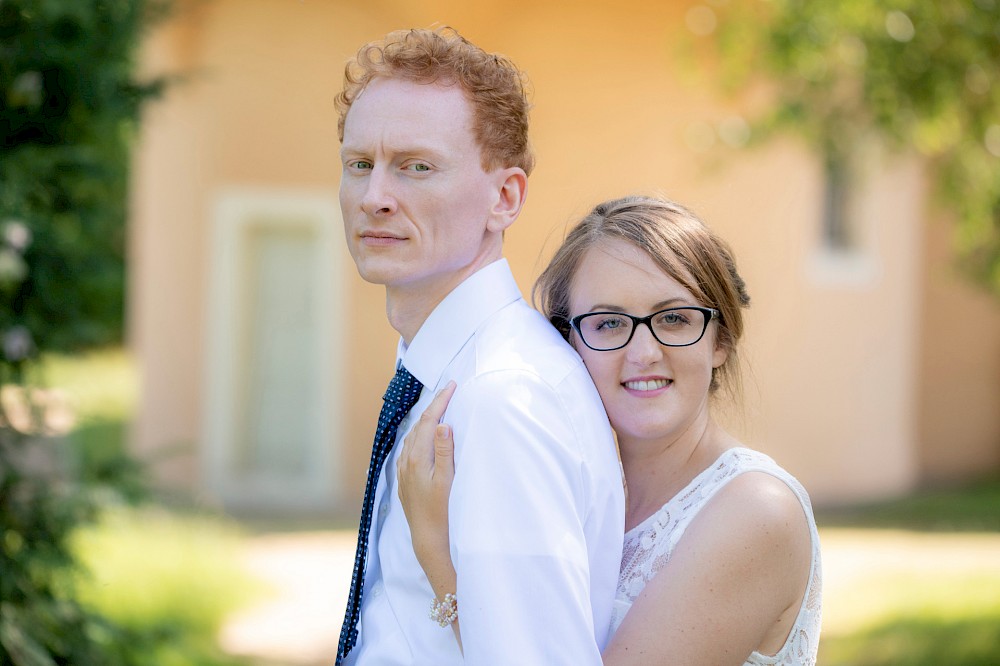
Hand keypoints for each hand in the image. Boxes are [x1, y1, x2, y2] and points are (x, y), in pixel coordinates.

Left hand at [397, 381, 456, 580]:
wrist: (428, 539)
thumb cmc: (442, 511)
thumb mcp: (447, 480)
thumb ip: (444, 451)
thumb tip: (442, 424)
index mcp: (417, 457)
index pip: (429, 421)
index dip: (441, 401)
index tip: (452, 385)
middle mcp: (407, 461)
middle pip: (419, 425)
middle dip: (434, 406)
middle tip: (448, 391)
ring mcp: (405, 471)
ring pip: (413, 436)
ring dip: (426, 420)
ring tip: (439, 408)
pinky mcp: (406, 480)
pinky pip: (411, 448)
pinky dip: (420, 435)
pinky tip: (425, 437)